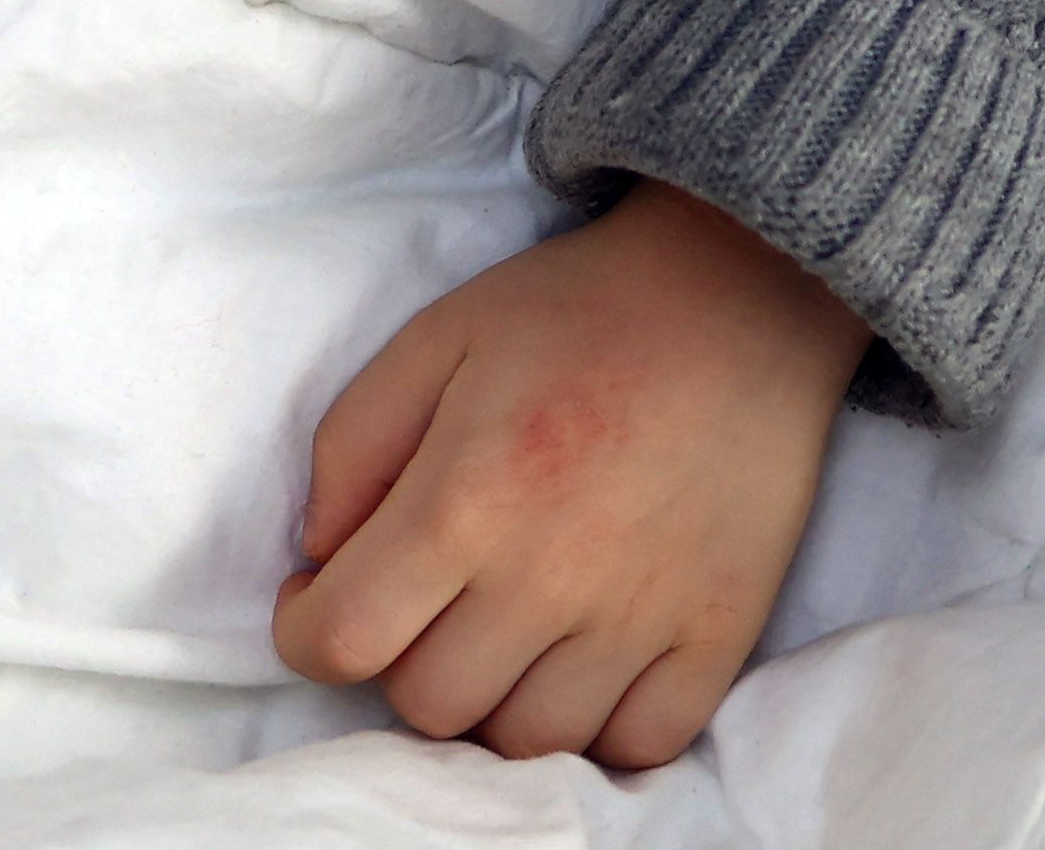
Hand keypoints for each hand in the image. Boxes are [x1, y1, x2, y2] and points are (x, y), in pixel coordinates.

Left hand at [272, 179, 866, 768]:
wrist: (739, 298)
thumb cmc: (576, 313)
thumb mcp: (433, 339)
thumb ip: (350, 448)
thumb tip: (320, 558)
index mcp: (464, 501)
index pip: (344, 641)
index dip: (304, 631)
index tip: (319, 596)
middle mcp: (547, 579)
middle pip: (430, 705)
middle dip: (401, 657)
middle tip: (425, 598)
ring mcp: (639, 620)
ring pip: (526, 741)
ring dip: (496, 698)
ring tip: (503, 632)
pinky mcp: (716, 637)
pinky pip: (638, 747)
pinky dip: (598, 725)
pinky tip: (585, 663)